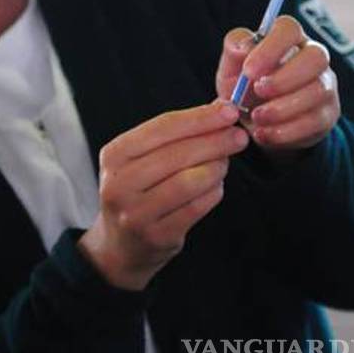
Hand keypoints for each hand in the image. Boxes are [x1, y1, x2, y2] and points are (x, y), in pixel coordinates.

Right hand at [79, 102, 247, 289]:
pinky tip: (216, 186)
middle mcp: (119, 183)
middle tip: (239, 136)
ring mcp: (136, 212)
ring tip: (225, 162)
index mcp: (114, 155)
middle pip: (177, 154)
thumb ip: (176, 134)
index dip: (198, 118)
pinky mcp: (157, 235)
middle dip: (214, 141)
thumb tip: (219, 108)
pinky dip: (213, 193)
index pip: (161, 128)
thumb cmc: (139, 190)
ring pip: (189, 181)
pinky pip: (196, 207)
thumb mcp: (142, 158)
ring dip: (216, 168)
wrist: (121, 244)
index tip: (228, 111)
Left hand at [215, 15, 339, 157]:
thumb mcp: (231, 68)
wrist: (258, 123)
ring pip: (318, 91)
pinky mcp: (327, 114)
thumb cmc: (244, 86)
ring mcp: (325, 86)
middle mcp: (313, 58)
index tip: (248, 71)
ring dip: (284, 107)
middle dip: (285, 77)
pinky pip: (316, 121)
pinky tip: (264, 134)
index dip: (271, 48)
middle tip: (257, 91)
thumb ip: (233, 50)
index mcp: (287, 40)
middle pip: (316, 56)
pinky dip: (286, 130)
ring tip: (256, 118)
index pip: (289, 29)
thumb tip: (242, 46)